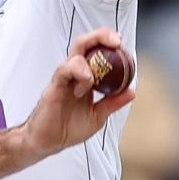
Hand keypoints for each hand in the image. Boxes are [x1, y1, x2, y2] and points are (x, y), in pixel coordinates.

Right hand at [19, 28, 135, 157]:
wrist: (47, 142)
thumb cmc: (68, 128)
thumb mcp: (97, 116)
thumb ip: (112, 103)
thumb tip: (131, 91)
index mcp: (84, 78)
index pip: (94, 51)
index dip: (106, 42)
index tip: (120, 43)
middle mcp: (73, 74)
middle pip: (84, 44)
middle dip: (100, 37)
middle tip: (116, 42)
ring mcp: (63, 79)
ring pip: (75, 55)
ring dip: (89, 64)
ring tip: (92, 81)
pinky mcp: (54, 87)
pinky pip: (63, 70)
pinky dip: (77, 72)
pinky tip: (83, 85)